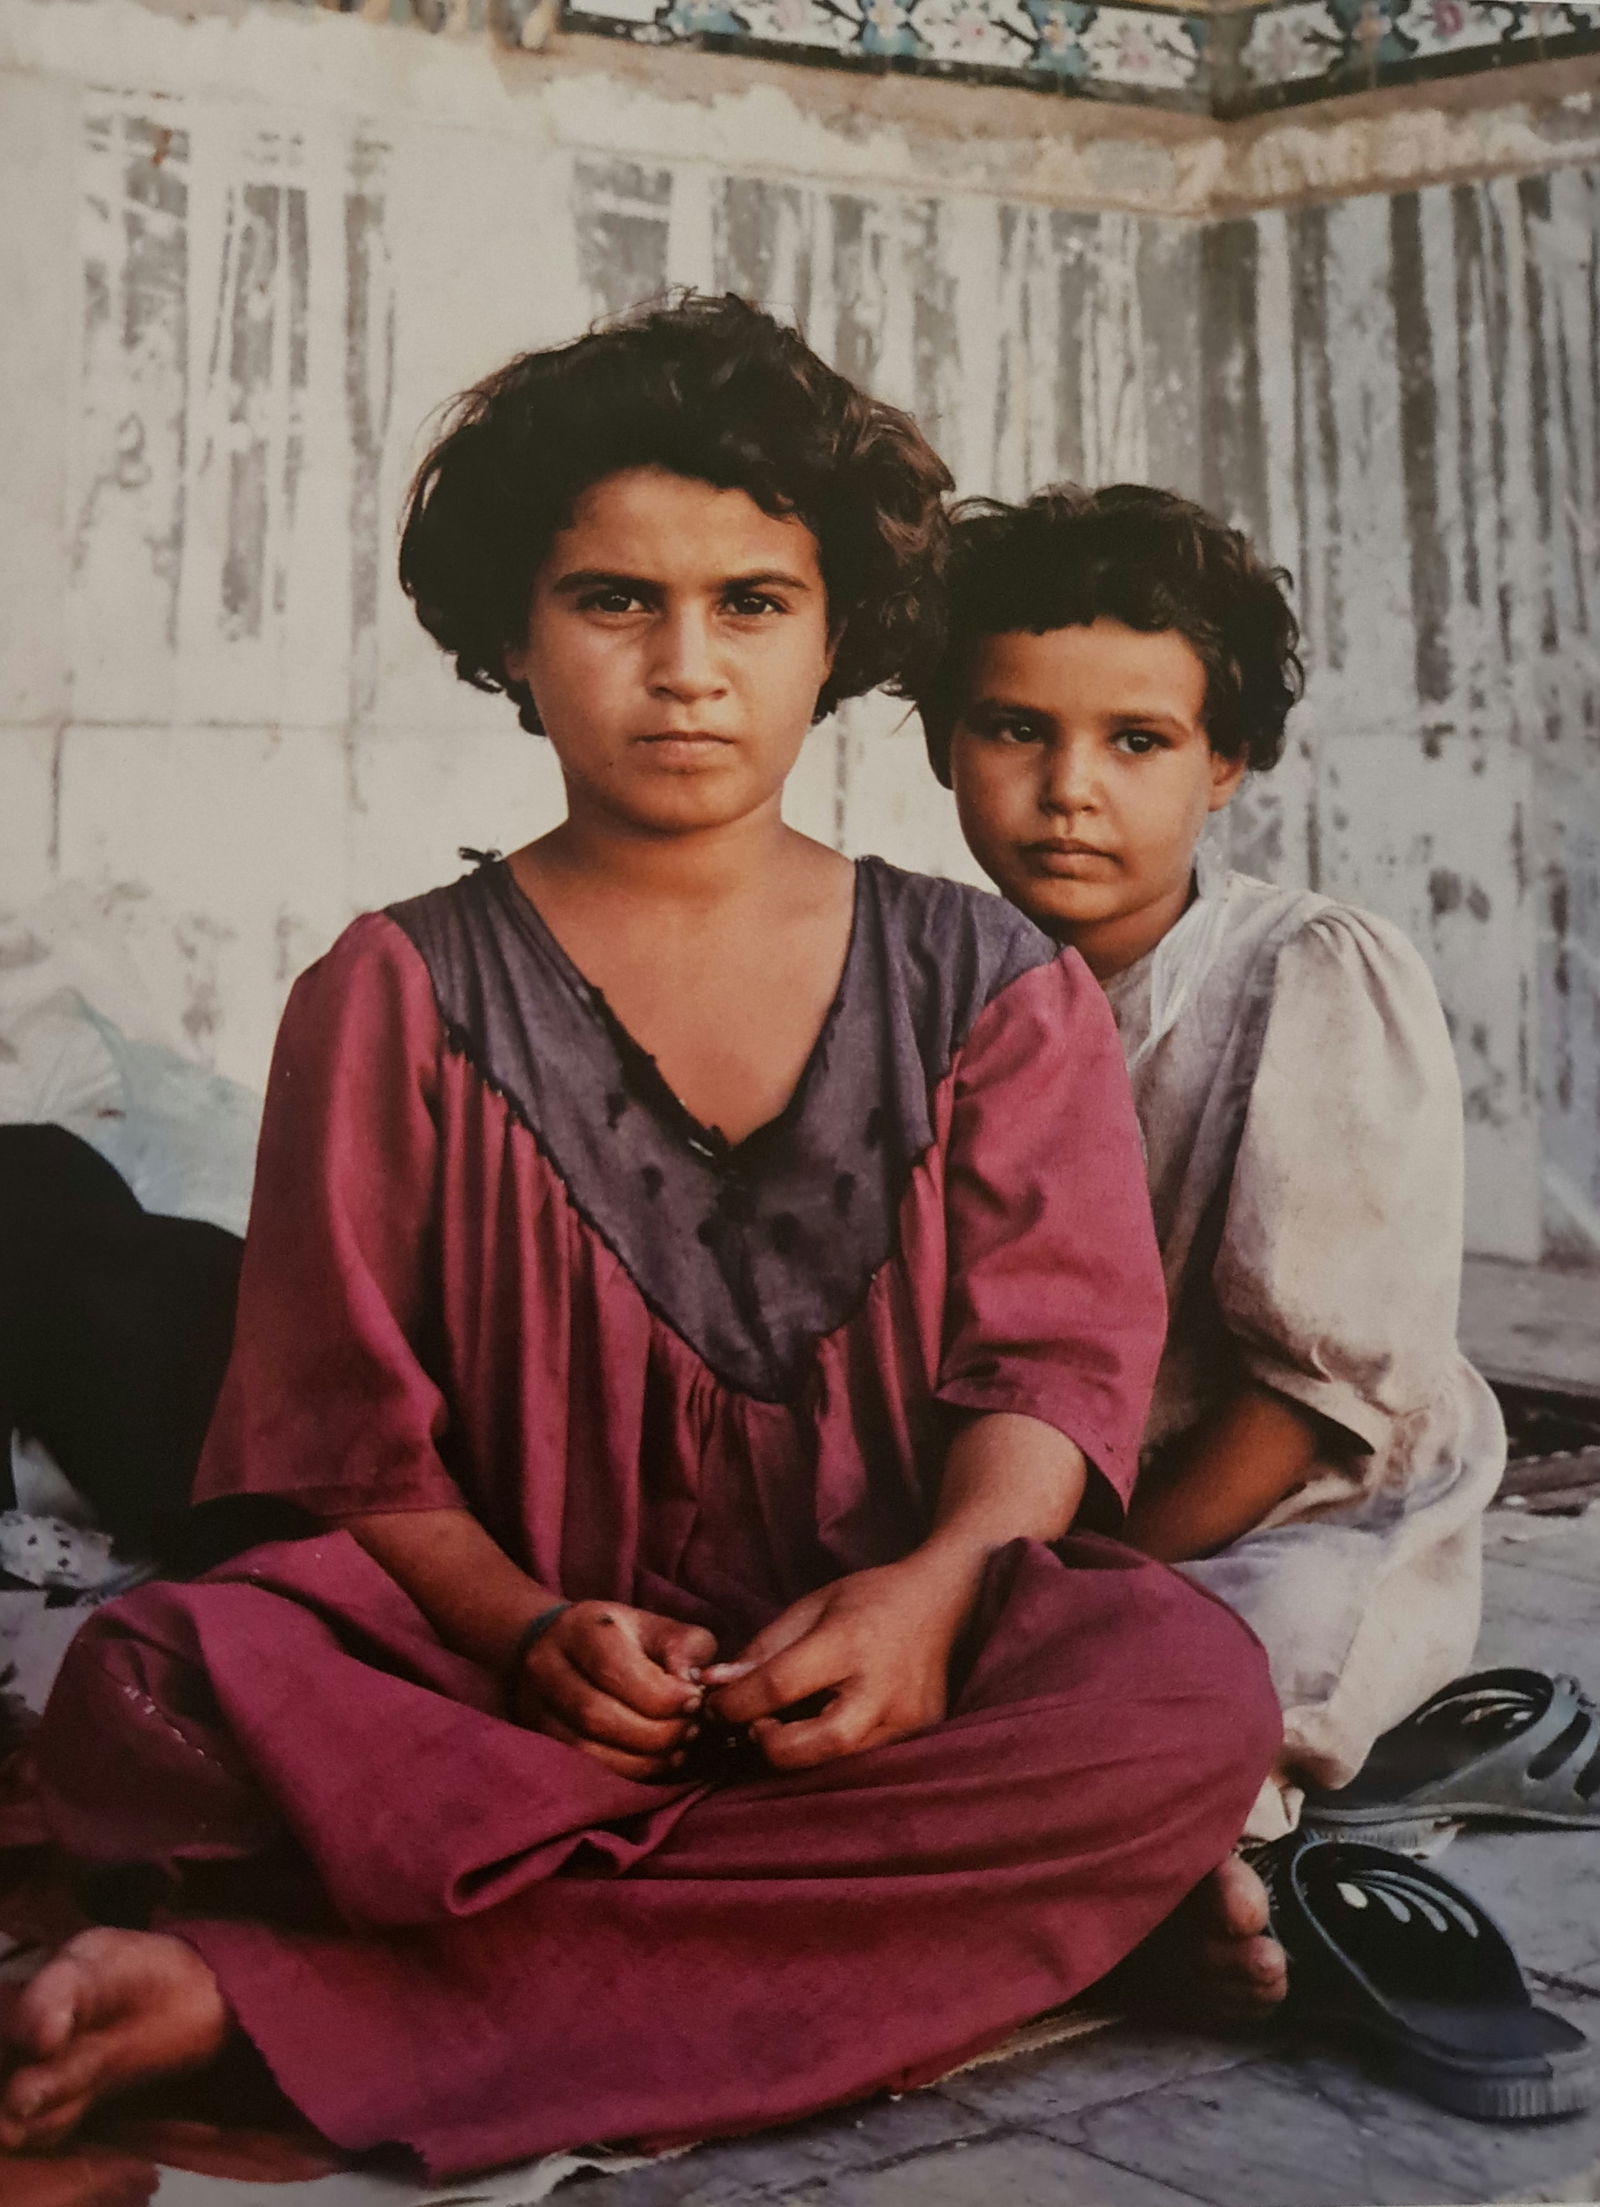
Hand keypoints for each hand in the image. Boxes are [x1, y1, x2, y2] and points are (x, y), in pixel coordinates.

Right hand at [509, 1601, 716, 1780]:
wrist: (552, 1644)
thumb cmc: (614, 1636)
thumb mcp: (651, 1625)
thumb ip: (682, 1646)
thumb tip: (694, 1683)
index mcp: (580, 1629)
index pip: (613, 1668)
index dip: (660, 1694)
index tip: (694, 1700)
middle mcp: (547, 1669)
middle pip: (598, 1715)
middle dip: (656, 1731)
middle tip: (691, 1728)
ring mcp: (538, 1708)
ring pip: (589, 1749)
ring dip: (645, 1757)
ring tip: (679, 1746)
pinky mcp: (543, 1740)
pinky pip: (588, 1768)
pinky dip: (630, 1771)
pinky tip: (658, 1760)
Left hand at [703, 1559, 973, 1771]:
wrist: (941, 1601)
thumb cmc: (869, 1599)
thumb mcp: (810, 1606)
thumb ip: (762, 1649)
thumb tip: (714, 1685)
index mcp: (850, 1642)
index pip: (781, 1685)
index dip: (737, 1703)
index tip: (714, 1705)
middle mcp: (883, 1686)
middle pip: (819, 1743)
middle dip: (771, 1745)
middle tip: (754, 1726)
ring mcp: (908, 1717)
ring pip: (841, 1763)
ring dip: (800, 1754)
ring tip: (784, 1728)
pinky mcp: (921, 1734)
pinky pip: (864, 1760)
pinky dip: (832, 1754)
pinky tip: (821, 1730)